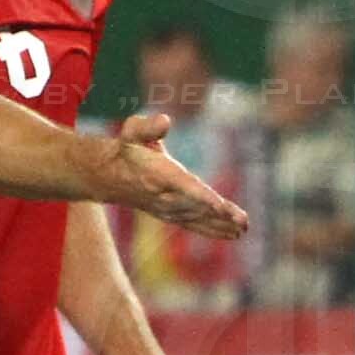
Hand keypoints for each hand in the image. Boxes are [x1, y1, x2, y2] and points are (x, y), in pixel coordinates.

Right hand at [99, 112, 248, 236]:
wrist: (110, 176)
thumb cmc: (128, 148)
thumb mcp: (132, 131)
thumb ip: (147, 127)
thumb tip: (165, 121)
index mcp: (158, 175)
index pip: (183, 186)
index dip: (202, 196)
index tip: (220, 205)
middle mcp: (164, 196)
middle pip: (196, 206)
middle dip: (220, 215)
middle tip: (243, 222)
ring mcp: (168, 209)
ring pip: (198, 218)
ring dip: (222, 225)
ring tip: (244, 230)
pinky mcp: (172, 215)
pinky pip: (195, 225)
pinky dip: (214, 231)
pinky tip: (234, 234)